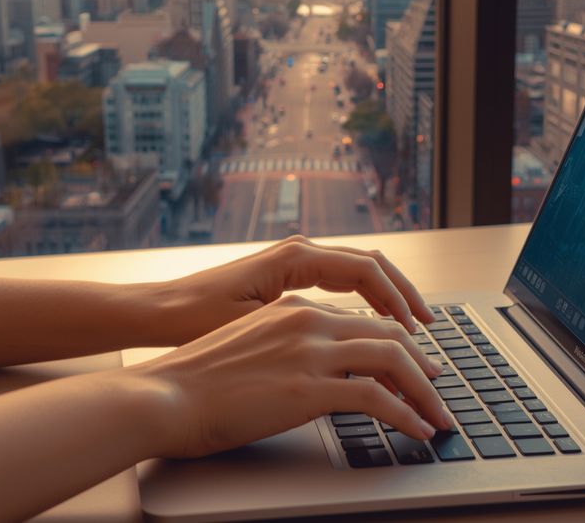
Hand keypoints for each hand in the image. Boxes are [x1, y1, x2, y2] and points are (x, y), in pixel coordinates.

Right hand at [130, 296, 453, 458]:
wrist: (162, 395)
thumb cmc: (194, 381)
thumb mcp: (248, 348)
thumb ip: (286, 350)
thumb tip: (311, 372)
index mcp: (293, 309)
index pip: (363, 321)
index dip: (396, 343)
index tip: (412, 365)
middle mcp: (308, 321)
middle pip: (388, 333)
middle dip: (422, 363)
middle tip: (436, 386)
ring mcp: (310, 351)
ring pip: (394, 358)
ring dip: (424, 390)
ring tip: (437, 414)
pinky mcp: (309, 387)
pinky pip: (378, 397)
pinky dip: (407, 414)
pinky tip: (418, 430)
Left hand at [158, 235, 434, 342]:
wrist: (156, 313)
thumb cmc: (195, 320)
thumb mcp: (256, 323)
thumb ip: (306, 321)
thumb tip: (355, 332)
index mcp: (295, 257)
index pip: (367, 271)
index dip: (398, 301)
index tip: (417, 330)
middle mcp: (299, 251)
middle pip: (372, 265)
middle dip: (404, 295)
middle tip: (428, 327)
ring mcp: (294, 260)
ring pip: (358, 272)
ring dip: (388, 297)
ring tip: (411, 327)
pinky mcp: (287, 276)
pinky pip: (341, 282)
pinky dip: (365, 300)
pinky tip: (374, 324)